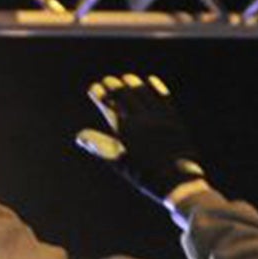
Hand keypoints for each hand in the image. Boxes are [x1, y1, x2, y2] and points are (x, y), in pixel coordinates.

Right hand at [75, 74, 208, 210]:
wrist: (177, 181)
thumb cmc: (144, 174)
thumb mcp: (118, 163)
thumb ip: (100, 146)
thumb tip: (80, 135)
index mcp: (127, 130)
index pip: (110, 106)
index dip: (101, 95)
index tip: (94, 87)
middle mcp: (143, 120)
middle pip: (126, 97)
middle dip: (115, 87)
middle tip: (107, 80)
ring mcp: (160, 118)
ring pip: (144, 95)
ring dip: (134, 84)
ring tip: (126, 77)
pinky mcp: (174, 120)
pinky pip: (164, 99)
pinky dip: (156, 88)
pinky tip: (151, 80)